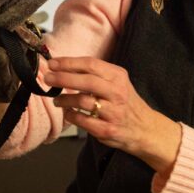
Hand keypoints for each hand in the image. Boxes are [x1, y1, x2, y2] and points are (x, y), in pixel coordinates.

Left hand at [43, 57, 181, 174]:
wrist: (145, 128)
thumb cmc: (125, 102)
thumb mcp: (117, 82)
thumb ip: (95, 74)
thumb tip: (64, 67)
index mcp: (118, 76)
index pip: (91, 64)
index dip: (69, 63)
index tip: (53, 63)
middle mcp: (117, 92)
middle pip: (86, 81)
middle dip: (63, 78)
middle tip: (48, 78)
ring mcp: (113, 112)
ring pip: (82, 101)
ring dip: (64, 99)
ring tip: (57, 99)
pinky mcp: (107, 129)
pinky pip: (82, 120)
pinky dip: (71, 115)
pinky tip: (68, 112)